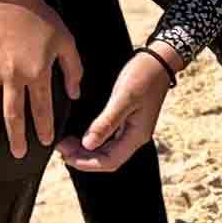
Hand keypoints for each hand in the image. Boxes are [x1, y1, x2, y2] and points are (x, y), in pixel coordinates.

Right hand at [0, 0, 81, 158]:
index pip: (41, 109)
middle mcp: (13, 75)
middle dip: (16, 138)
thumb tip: (74, 94)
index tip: (45, 143)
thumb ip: (73, 68)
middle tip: (18, 154)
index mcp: (37, 72)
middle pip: (13, 115)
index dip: (43, 128)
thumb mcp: (65, 39)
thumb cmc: (39, 16)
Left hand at [59, 45, 178, 171]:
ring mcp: (132, 129)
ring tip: (67, 142)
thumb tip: (88, 144)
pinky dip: (94, 138)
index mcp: (137, 135)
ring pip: (107, 149)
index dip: (86, 163)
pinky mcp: (128, 120)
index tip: (66, 156)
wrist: (159, 59)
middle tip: (61, 147)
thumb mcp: (123, 98)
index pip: (110, 161)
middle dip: (83, 157)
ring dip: (87, 149)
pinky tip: (81, 134)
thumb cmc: (144, 75)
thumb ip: (106, 122)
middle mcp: (135, 136)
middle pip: (107, 158)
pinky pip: (109, 138)